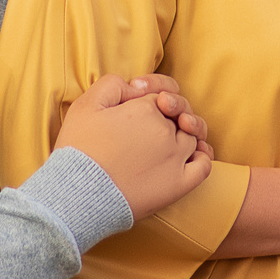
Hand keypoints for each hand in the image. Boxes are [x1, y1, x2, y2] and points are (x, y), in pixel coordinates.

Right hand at [56, 74, 212, 217]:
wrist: (76, 194)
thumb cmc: (78, 150)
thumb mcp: (86, 104)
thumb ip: (113, 84)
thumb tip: (135, 86)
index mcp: (147, 108)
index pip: (160, 95)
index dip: (149, 98)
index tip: (132, 109)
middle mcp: (166, 131)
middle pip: (178, 116)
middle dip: (167, 116)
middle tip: (143, 129)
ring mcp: (175, 158)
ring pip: (192, 138)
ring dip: (185, 134)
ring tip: (164, 142)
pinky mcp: (177, 185)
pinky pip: (203, 166)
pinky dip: (202, 157)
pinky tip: (193, 156)